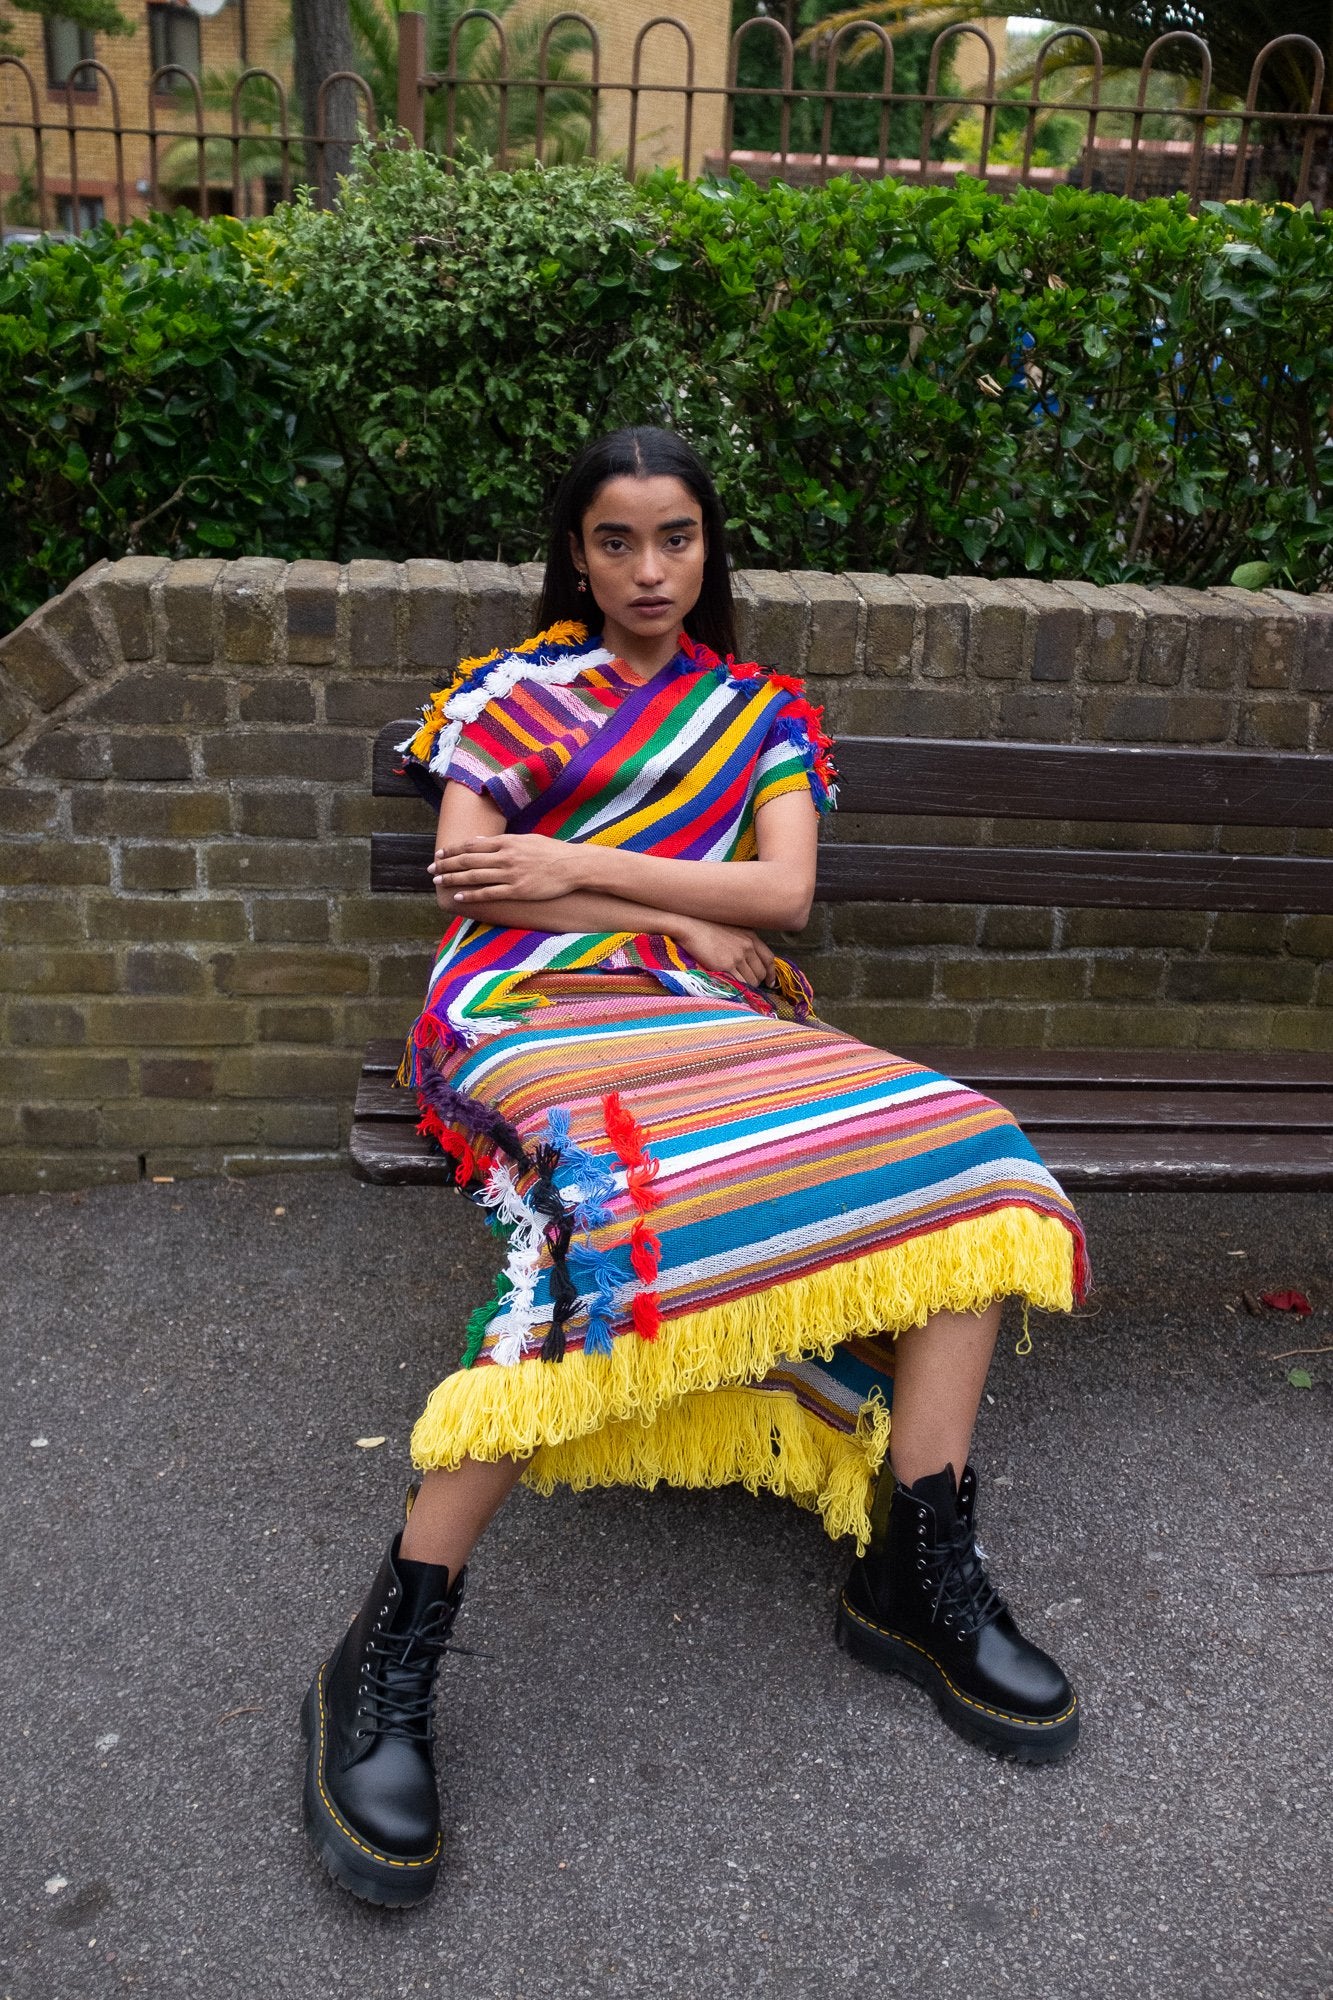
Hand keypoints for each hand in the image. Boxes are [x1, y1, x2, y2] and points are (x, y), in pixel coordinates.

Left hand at [429, 833, 584, 905]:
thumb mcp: (526, 839)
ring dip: (453, 879)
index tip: (440, 853)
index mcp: (507, 842)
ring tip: (439, 882)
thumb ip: (502, 841)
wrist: (574, 866)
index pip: (472, 845)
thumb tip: (480, 840)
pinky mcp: (517, 890)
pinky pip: (489, 893)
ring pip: (474, 876)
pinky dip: (472, 895)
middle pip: (468, 860)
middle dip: (447, 865)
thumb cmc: (552, 852)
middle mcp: (505, 856)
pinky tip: (459, 896)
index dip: (453, 850)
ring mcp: (511, 874)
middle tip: (431, 869)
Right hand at [676, 918, 776, 989]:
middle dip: (757, 982)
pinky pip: (739, 984)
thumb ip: (743, 940)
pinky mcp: (726, 965)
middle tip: (748, 987)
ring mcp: (737, 956)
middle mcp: (747, 946)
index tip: (769, 982)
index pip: (769, 958)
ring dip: (747, 988)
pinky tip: (734, 990)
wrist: (690, 926)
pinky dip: (739, 989)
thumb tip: (747, 958)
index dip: (771, 973)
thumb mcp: (732, 929)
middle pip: (761, 973)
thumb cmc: (706, 926)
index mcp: (751, 937)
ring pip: (751, 981)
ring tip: (739, 989)